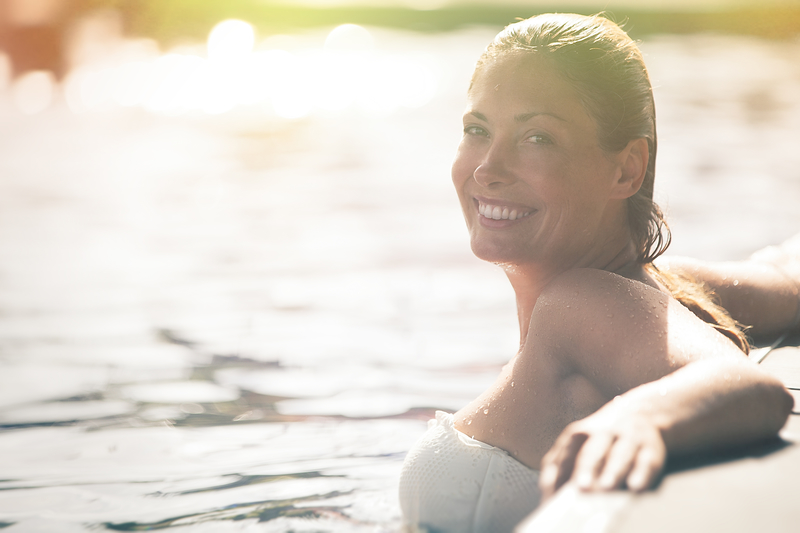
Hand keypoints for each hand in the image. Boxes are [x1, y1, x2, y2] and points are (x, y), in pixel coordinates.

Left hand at [539, 401, 666, 499]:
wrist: (641, 414)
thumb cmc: (600, 442)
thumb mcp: (576, 448)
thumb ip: (558, 470)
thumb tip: (549, 499)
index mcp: (578, 435)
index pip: (565, 456)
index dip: (560, 475)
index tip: (556, 496)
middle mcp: (602, 434)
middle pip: (592, 452)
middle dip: (586, 469)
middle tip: (580, 488)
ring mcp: (628, 438)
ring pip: (620, 454)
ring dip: (613, 471)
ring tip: (607, 488)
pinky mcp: (651, 447)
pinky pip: (647, 460)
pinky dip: (643, 473)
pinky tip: (637, 487)